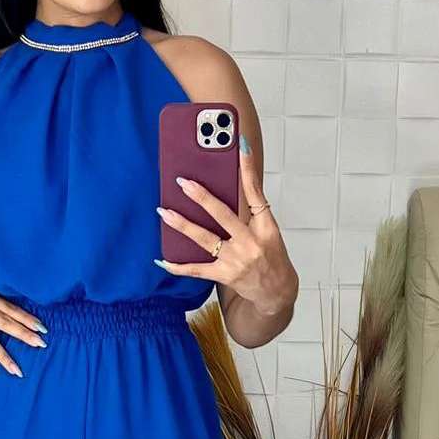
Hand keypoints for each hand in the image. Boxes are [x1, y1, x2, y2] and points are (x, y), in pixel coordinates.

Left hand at [154, 134, 297, 314]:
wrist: (276, 291)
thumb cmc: (271, 255)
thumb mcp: (268, 230)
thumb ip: (250, 210)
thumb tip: (230, 182)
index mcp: (265, 227)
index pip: (255, 193)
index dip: (248, 170)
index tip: (241, 148)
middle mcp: (250, 242)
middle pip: (223, 214)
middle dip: (202, 197)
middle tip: (183, 183)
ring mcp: (236, 260)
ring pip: (204, 239)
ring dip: (182, 224)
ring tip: (164, 212)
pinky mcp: (224, 274)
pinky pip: (196, 269)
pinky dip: (178, 266)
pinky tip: (162, 260)